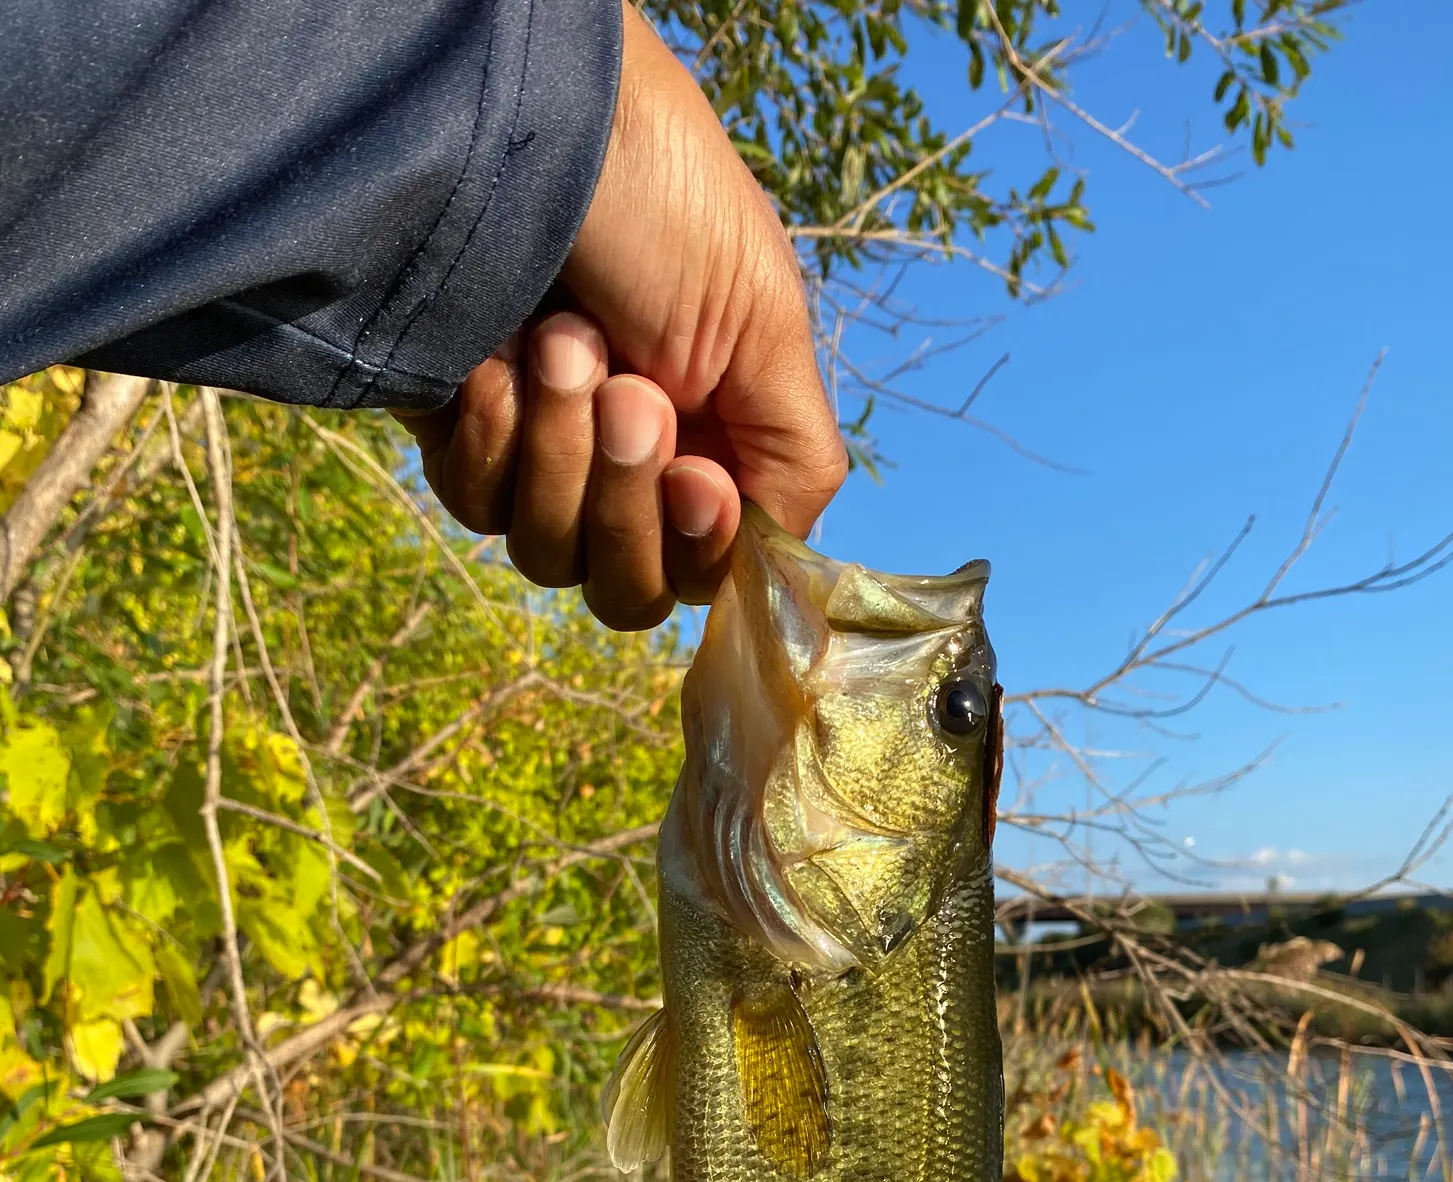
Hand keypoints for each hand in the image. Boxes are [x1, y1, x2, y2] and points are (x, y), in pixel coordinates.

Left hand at [396, 0, 844, 630]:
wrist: (528, 122)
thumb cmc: (665, 201)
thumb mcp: (766, 326)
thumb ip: (794, 462)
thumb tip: (777, 568)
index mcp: (713, 444)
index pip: (704, 573)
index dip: (697, 551)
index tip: (696, 479)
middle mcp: (628, 465)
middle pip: (626, 589)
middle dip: (623, 502)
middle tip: (625, 392)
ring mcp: (541, 453)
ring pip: (546, 555)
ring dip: (559, 452)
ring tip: (560, 339)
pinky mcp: (460, 430)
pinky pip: (474, 500)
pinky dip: (491, 437)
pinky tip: (492, 362)